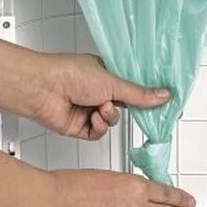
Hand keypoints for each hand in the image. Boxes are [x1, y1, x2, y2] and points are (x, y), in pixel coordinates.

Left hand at [31, 53, 170, 139]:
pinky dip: (99, 127)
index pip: (131, 87)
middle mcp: (95, 91)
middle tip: (141, 109)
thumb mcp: (112, 82)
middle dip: (129, 108)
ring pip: (111, 121)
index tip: (162, 101)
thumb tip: (163, 95)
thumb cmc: (69, 74)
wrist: (42, 88)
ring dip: (109, 116)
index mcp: (104, 74)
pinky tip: (94, 117)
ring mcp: (86, 108)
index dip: (145, 95)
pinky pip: (98, 132)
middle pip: (123, 106)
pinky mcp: (78, 125)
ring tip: (101, 107)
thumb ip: (138, 94)